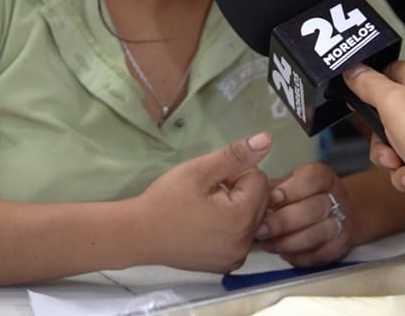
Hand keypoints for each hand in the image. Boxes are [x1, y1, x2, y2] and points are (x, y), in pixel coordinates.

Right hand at [134, 132, 272, 272]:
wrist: (138, 234)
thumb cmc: (166, 200)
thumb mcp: (199, 171)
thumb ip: (235, 156)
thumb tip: (266, 140)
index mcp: (242, 217)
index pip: (259, 180)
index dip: (235, 173)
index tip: (211, 179)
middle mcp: (245, 242)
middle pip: (260, 202)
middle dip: (239, 191)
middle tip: (208, 192)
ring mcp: (236, 257)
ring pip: (252, 220)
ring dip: (236, 208)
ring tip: (206, 208)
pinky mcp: (226, 265)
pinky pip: (241, 238)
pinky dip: (230, 228)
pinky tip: (207, 226)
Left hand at [255, 162, 351, 266]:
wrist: (332, 214)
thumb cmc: (299, 198)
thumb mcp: (286, 184)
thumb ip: (270, 189)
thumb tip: (247, 195)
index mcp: (323, 177)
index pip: (312, 179)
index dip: (291, 190)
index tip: (271, 199)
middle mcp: (337, 197)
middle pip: (313, 209)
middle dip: (283, 222)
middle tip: (260, 230)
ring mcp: (343, 222)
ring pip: (316, 234)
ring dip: (288, 242)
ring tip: (266, 244)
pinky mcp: (342, 245)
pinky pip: (320, 254)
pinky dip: (299, 256)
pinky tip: (282, 253)